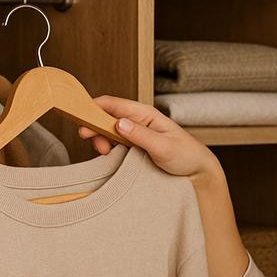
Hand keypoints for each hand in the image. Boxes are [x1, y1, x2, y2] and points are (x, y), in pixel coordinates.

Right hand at [78, 95, 219, 180]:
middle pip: (105, 116)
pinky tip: (109, 157)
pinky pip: (113, 144)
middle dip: (93, 127)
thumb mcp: (164, 147)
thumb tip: (118, 123)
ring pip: (106, 131)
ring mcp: (134, 134)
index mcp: (144, 114)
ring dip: (99, 140)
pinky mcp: (133, 147)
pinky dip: (106, 149)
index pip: (112, 104)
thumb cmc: (186, 156)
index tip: (79, 117)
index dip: (93, 107)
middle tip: (90, 141)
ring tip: (104, 152)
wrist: (197, 172)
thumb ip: (141, 136)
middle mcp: (137, 121)